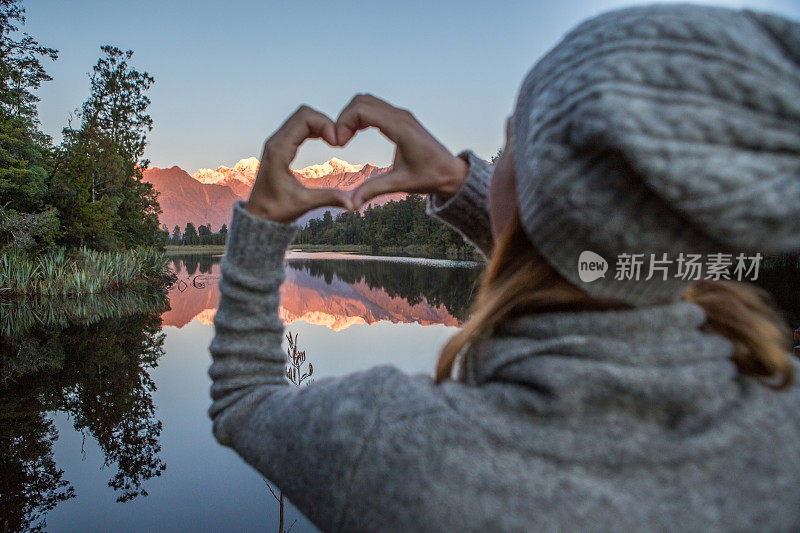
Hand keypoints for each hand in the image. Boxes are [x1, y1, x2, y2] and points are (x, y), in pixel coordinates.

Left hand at [246, 106, 353, 222]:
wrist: (258, 216)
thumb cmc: (276, 211)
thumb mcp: (303, 204)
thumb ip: (328, 199)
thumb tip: (353, 204)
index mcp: (279, 149)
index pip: (304, 118)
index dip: (326, 124)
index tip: (338, 143)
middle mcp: (275, 141)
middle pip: (304, 113)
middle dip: (325, 122)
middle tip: (339, 141)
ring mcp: (276, 142)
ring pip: (301, 118)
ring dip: (320, 124)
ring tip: (335, 141)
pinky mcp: (280, 147)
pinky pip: (299, 127)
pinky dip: (314, 129)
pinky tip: (326, 141)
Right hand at [336, 94, 467, 208]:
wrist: (451, 172)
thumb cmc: (430, 177)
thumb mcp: (400, 184)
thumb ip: (373, 190)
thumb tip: (351, 204)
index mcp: (400, 128)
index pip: (362, 110)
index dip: (344, 123)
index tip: (339, 144)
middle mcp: (400, 116)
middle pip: (361, 101)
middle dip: (344, 118)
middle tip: (339, 142)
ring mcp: (401, 114)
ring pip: (367, 101)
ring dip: (351, 116)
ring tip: (345, 139)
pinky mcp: (401, 118)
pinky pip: (375, 107)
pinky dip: (360, 116)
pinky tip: (355, 134)